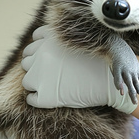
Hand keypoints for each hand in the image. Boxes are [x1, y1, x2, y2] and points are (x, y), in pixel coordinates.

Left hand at [21, 26, 138, 113]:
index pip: (33, 43)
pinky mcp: (45, 96)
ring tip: (51, 86)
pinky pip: (31, 99)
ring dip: (35, 82)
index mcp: (51, 39)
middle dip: (35, 66)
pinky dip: (36, 100)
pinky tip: (49, 98)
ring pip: (27, 80)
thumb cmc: (100, 62)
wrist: (111, 81)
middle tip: (52, 73)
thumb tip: (48, 47)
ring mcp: (40, 75)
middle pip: (26, 60)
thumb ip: (63, 42)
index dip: (39, 51)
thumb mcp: (80, 44)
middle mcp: (41, 54)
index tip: (49, 58)